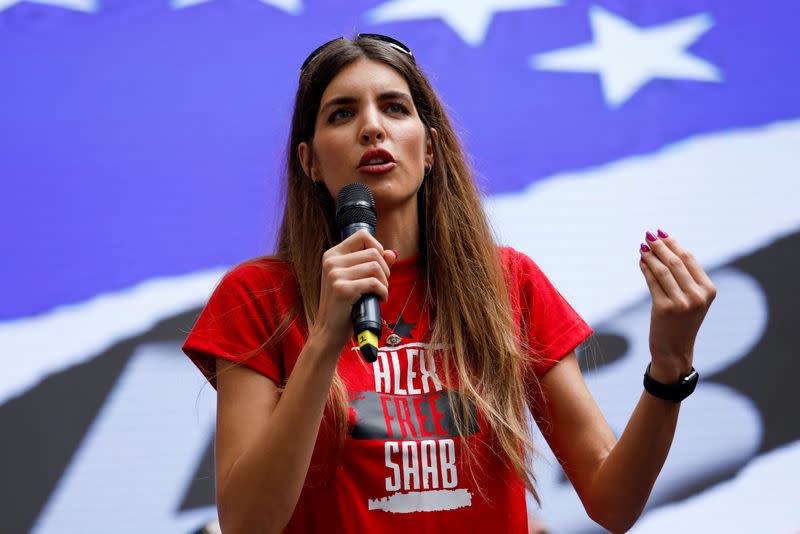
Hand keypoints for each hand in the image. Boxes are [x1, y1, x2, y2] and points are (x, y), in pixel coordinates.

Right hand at [310, 229, 397, 353]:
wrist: (329, 331)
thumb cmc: (344, 306)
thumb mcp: (357, 280)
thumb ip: (373, 264)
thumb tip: (391, 253)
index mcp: (332, 255)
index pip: (362, 235)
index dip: (377, 248)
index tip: (378, 266)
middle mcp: (331, 261)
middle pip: (373, 252)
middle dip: (385, 270)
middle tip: (381, 285)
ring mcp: (335, 275)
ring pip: (375, 267)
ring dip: (385, 282)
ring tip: (379, 293)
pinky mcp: (342, 289)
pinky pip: (374, 283)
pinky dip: (383, 292)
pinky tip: (379, 299)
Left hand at [639, 229, 716, 381]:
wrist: (675, 350)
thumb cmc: (682, 322)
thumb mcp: (692, 299)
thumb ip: (685, 277)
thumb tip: (666, 247)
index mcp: (709, 290)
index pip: (690, 259)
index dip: (674, 244)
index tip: (662, 234)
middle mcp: (698, 296)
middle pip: (676, 261)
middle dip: (661, 246)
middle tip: (648, 235)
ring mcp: (682, 303)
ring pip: (663, 270)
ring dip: (651, 255)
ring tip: (642, 246)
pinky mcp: (665, 308)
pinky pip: (652, 282)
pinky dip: (646, 269)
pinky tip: (641, 261)